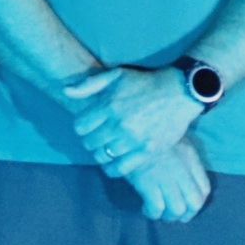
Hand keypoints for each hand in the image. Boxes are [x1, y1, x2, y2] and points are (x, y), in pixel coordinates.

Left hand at [65, 66, 203, 177]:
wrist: (179, 93)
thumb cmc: (144, 83)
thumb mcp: (115, 75)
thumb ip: (89, 84)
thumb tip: (65, 91)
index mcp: (109, 105)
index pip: (80, 126)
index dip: (80, 127)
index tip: (87, 126)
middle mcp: (119, 124)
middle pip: (90, 142)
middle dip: (89, 140)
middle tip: (96, 138)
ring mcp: (134, 139)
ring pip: (104, 155)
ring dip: (100, 153)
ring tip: (105, 148)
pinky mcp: (147, 151)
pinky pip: (122, 168)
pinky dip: (112, 169)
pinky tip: (112, 164)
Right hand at [124, 138, 210, 222]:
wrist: (129, 130)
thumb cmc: (150, 134)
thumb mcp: (175, 139)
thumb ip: (185, 157)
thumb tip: (186, 176)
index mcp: (190, 158)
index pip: (205, 189)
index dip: (198, 202)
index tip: (188, 205)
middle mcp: (181, 170)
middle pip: (194, 203)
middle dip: (186, 214)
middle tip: (175, 215)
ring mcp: (164, 178)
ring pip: (177, 208)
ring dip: (169, 216)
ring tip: (160, 213)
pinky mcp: (146, 183)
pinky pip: (157, 207)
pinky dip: (153, 212)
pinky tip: (146, 208)